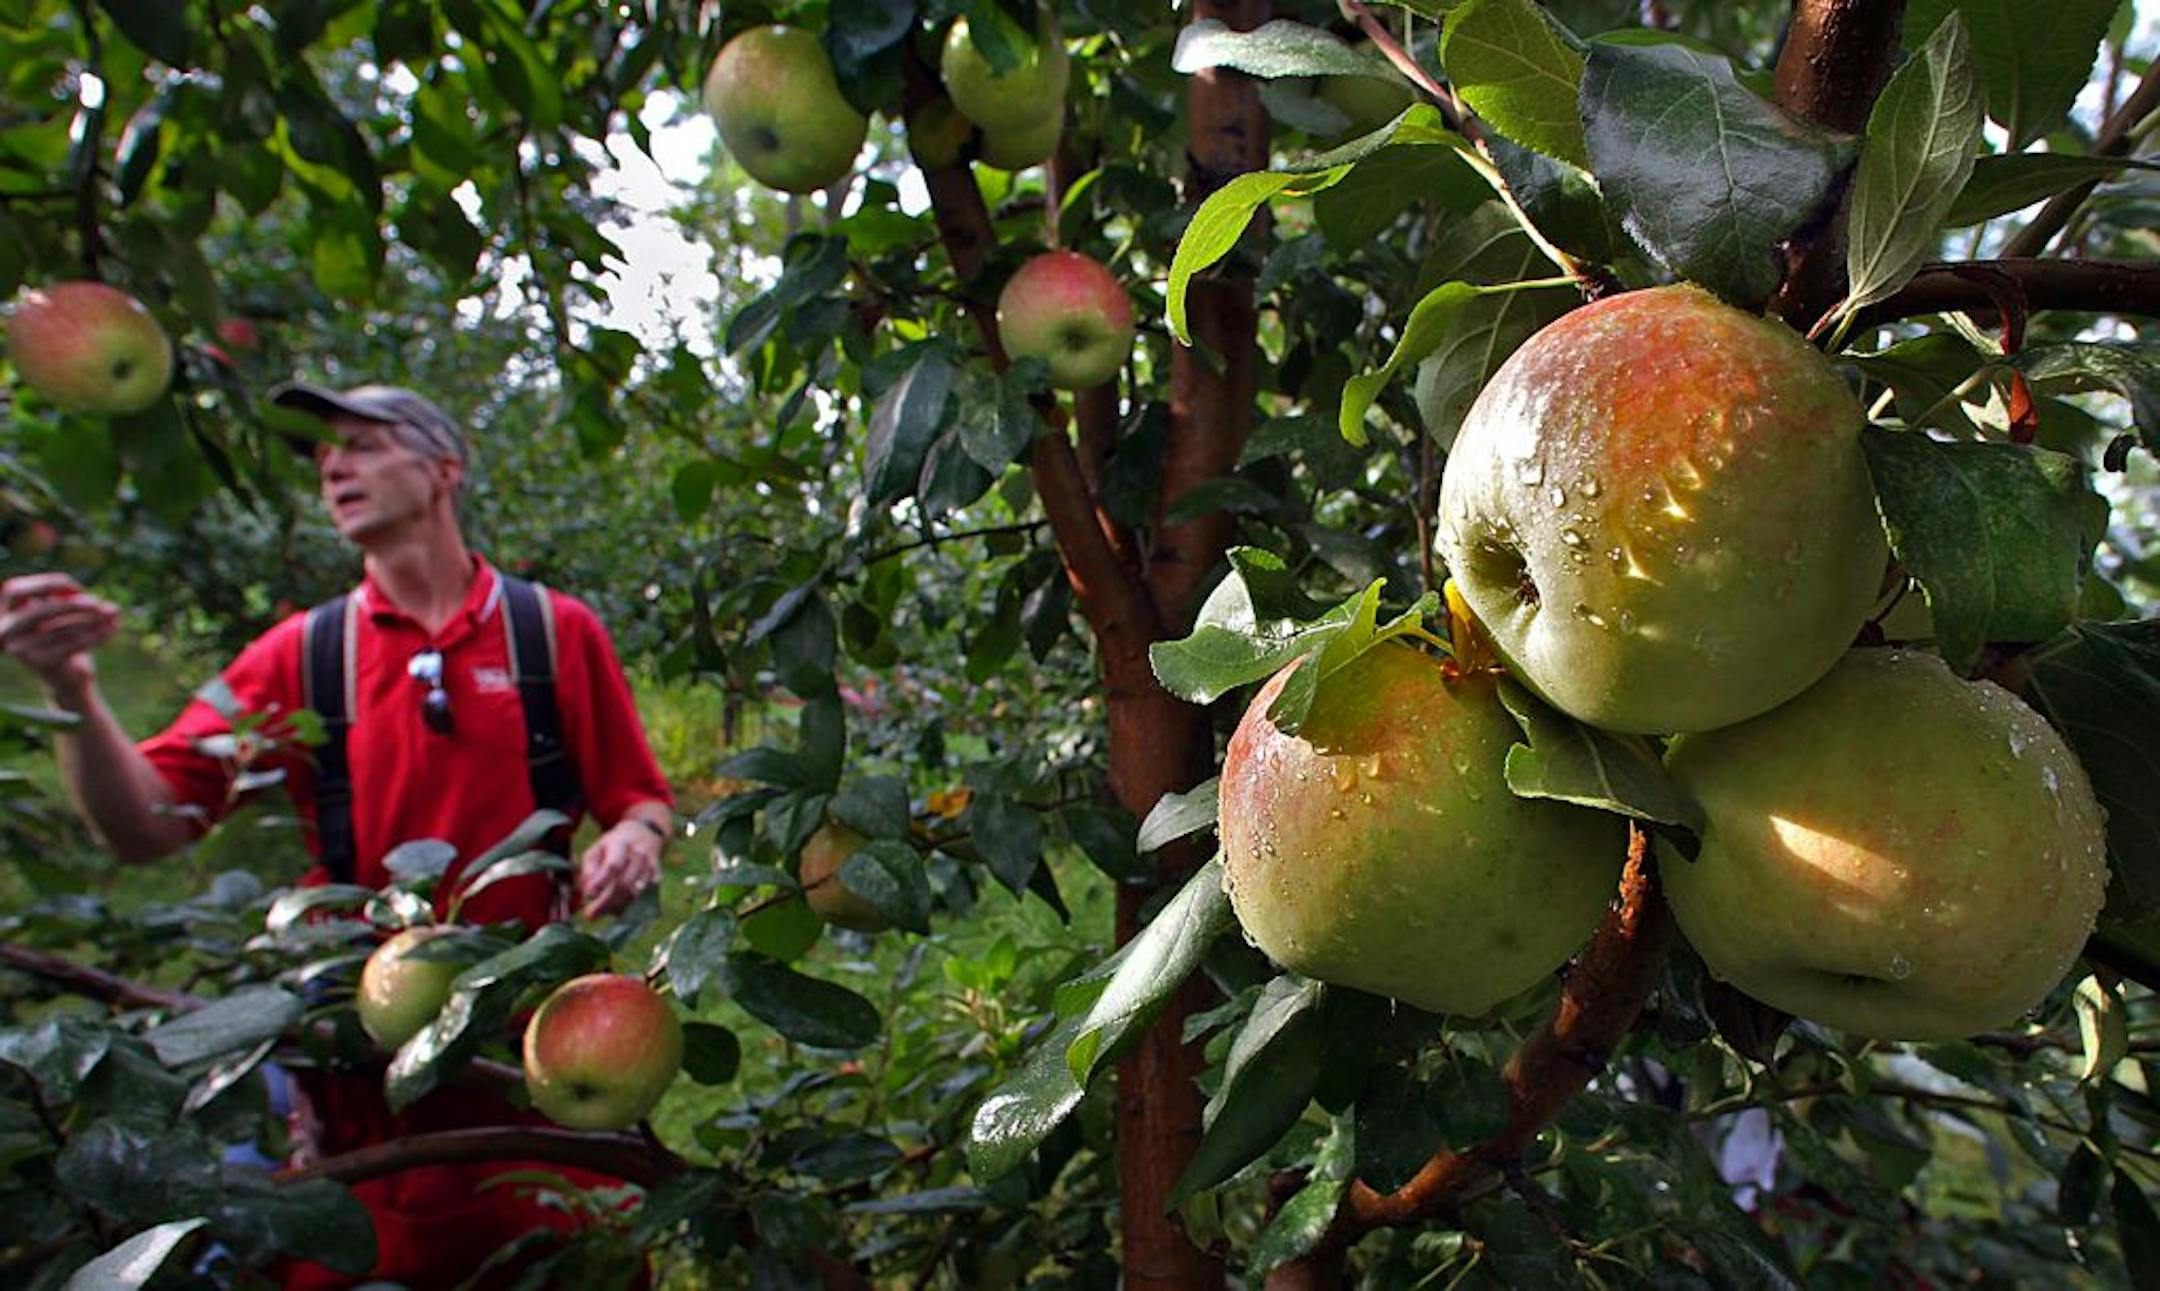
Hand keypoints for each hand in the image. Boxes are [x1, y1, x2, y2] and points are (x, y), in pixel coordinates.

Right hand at [0, 573, 117, 701]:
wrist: (68, 677)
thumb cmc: (66, 638)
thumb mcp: (69, 615)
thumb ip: (86, 606)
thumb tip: (112, 609)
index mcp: (6, 613)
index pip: (15, 590)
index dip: (47, 584)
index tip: (76, 588)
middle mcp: (6, 632)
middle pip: (40, 610)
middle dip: (72, 604)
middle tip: (97, 603)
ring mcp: (21, 649)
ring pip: (61, 628)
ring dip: (91, 619)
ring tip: (111, 614)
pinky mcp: (41, 663)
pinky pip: (72, 644)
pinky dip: (96, 635)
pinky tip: (112, 628)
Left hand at [576, 815, 665, 917]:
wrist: (643, 834)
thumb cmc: (613, 846)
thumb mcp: (596, 849)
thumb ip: (590, 870)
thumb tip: (590, 893)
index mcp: (621, 844)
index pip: (613, 865)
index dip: (601, 882)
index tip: (589, 895)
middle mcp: (639, 855)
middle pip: (624, 883)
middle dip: (606, 902)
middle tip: (590, 915)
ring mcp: (650, 866)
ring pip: (635, 894)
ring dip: (616, 907)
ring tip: (602, 912)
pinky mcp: (657, 877)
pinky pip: (644, 898)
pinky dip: (629, 907)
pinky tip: (616, 910)